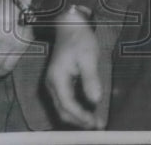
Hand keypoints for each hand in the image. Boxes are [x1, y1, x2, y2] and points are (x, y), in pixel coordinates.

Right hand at [44, 8, 104, 129]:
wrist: (69, 25)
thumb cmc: (79, 39)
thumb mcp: (88, 57)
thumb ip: (90, 79)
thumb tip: (95, 100)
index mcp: (57, 78)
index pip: (67, 105)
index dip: (81, 116)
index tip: (96, 122)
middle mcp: (51, 84)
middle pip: (63, 111)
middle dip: (80, 121)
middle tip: (98, 125)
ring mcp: (53, 84)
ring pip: (63, 108)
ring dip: (78, 117)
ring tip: (95, 121)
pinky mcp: (58, 83)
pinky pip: (65, 101)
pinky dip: (76, 109)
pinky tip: (89, 110)